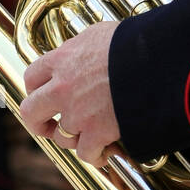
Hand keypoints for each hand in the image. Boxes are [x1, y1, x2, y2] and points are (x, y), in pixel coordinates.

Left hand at [19, 20, 121, 166]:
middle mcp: (62, 88)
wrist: (157, 61)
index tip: (44, 97)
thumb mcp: (101, 34)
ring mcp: (77, 112)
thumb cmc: (135, 42)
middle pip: (31, 112)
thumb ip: (83, 47)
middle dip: (39, 123)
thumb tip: (82, 52)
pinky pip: (86, 153)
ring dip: (74, 139)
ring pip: (61, 137)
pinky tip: (104, 152)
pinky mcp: (97, 131)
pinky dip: (96, 155)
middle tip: (49, 128)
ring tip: (90, 137)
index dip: (35, 90)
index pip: (32, 77)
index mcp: (62, 60)